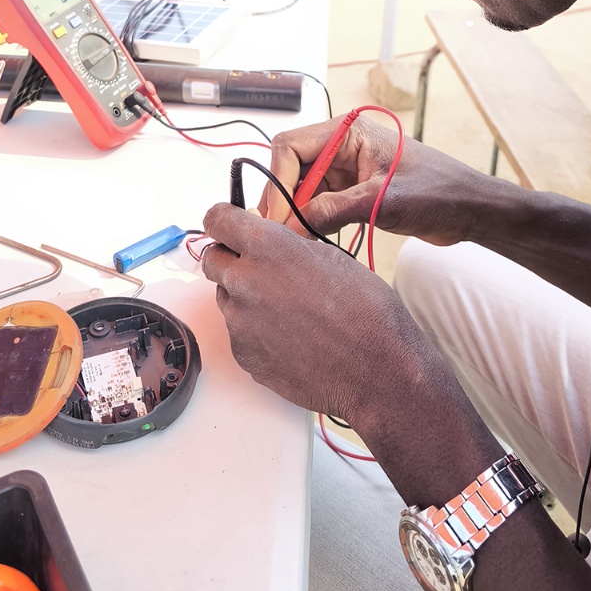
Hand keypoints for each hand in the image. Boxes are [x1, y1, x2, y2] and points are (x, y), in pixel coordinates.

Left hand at [199, 202, 441, 423]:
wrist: (378, 372)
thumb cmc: (366, 310)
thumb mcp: (331, 258)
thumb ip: (288, 247)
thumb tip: (267, 245)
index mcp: (266, 247)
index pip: (217, 219)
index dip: (223, 220)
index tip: (229, 226)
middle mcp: (243, 280)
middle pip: (212, 259)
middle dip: (231, 259)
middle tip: (261, 271)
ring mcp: (238, 321)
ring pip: (226, 298)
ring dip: (245, 298)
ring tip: (287, 313)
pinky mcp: (242, 353)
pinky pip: (239, 332)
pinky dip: (256, 332)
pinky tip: (290, 340)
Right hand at [262, 115, 485, 245]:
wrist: (471, 209)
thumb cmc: (437, 193)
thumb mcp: (382, 202)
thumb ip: (333, 210)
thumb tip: (291, 227)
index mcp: (347, 132)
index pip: (290, 148)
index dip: (279, 182)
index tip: (278, 217)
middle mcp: (339, 146)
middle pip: (290, 167)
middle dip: (283, 199)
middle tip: (278, 233)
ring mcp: (344, 169)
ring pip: (301, 187)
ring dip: (295, 212)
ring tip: (292, 240)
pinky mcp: (350, 190)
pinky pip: (317, 202)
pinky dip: (310, 220)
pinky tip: (308, 239)